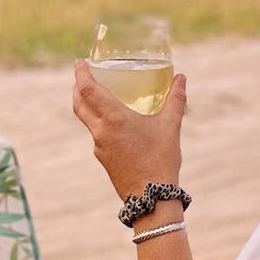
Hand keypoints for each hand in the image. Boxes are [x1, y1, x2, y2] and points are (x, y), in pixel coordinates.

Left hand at [71, 59, 186, 199]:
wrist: (151, 197)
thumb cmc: (161, 160)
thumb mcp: (170, 126)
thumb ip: (175, 99)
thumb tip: (181, 78)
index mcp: (114, 119)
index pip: (88, 90)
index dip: (81, 73)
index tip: (79, 62)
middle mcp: (101, 131)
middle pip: (79, 103)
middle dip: (78, 86)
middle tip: (84, 74)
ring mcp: (99, 146)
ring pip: (85, 119)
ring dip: (86, 103)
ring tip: (97, 94)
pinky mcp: (103, 157)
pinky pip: (95, 133)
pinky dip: (97, 121)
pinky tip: (113, 122)